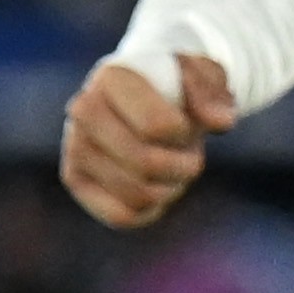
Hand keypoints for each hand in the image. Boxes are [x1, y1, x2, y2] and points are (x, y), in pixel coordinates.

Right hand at [61, 52, 238, 228]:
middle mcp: (83, 110)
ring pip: (137, 194)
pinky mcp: (75, 178)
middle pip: (145, 164)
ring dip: (170, 189)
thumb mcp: (208, 78)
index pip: (156, 126)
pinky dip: (149, 209)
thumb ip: (216, 95)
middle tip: (191, 156)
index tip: (188, 126)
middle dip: (183, 166)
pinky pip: (121, 215)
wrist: (148, 98)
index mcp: (113, 77)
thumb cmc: (181, 88)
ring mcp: (75, 145)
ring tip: (174, 169)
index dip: (185, 135)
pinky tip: (156, 188)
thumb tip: (218, 122)